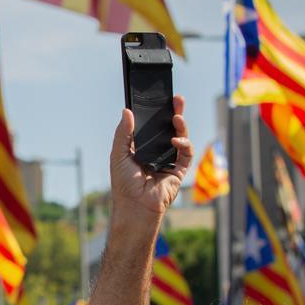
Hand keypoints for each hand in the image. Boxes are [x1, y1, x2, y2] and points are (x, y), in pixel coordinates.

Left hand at [109, 96, 191, 219]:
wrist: (135, 206)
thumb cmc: (123, 183)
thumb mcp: (118, 153)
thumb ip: (123, 133)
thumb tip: (126, 111)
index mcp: (141, 148)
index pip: (151, 126)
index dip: (156, 113)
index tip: (159, 99)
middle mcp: (156, 152)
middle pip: (168, 128)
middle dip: (174, 113)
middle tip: (177, 99)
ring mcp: (168, 160)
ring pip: (180, 137)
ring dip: (181, 125)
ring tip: (176, 115)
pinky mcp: (178, 170)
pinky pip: (186, 154)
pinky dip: (184, 144)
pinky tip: (175, 139)